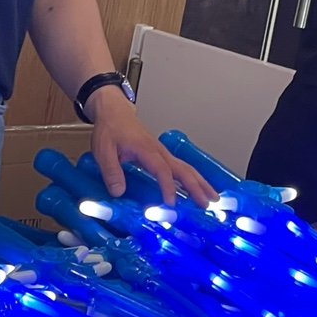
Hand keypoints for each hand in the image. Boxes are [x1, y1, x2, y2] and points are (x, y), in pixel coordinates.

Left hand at [86, 90, 217, 205]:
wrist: (114, 112)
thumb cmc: (110, 129)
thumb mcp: (103, 150)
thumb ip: (111, 171)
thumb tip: (118, 192)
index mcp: (146, 149)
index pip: (162, 170)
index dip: (168, 187)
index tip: (171, 203)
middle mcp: (159, 151)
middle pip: (183, 170)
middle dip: (196, 187)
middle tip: (206, 204)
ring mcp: (163, 153)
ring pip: (186, 168)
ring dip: (200, 183)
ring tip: (212, 198)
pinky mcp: (162, 155)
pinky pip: (181, 168)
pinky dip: (194, 179)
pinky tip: (199, 188)